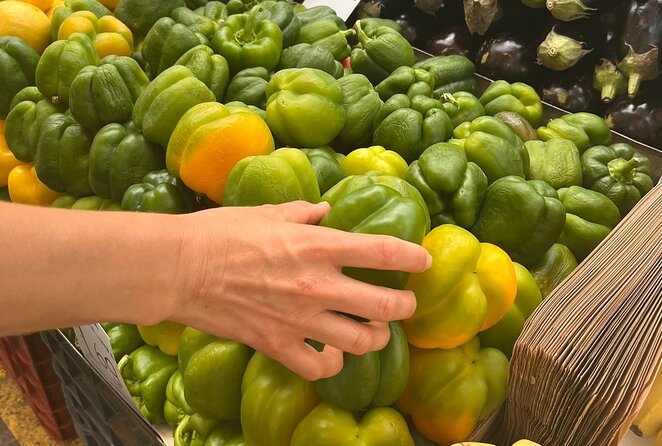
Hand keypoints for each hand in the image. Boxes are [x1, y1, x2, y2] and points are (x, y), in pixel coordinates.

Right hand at [172, 201, 431, 380]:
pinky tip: (332, 354)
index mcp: (317, 246)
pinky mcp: (278, 344)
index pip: (383, 252)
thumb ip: (302, 213)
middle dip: (404, 307)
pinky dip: (333, 365)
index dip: (413, 257)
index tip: (423, 261)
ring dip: (376, 338)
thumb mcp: (266, 213)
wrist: (180, 269)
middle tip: (403, 304)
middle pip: (386, 305)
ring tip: (373, 331)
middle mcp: (317, 285)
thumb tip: (324, 210)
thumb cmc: (220, 233)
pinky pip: (321, 368)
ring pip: (362, 342)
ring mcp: (300, 320)